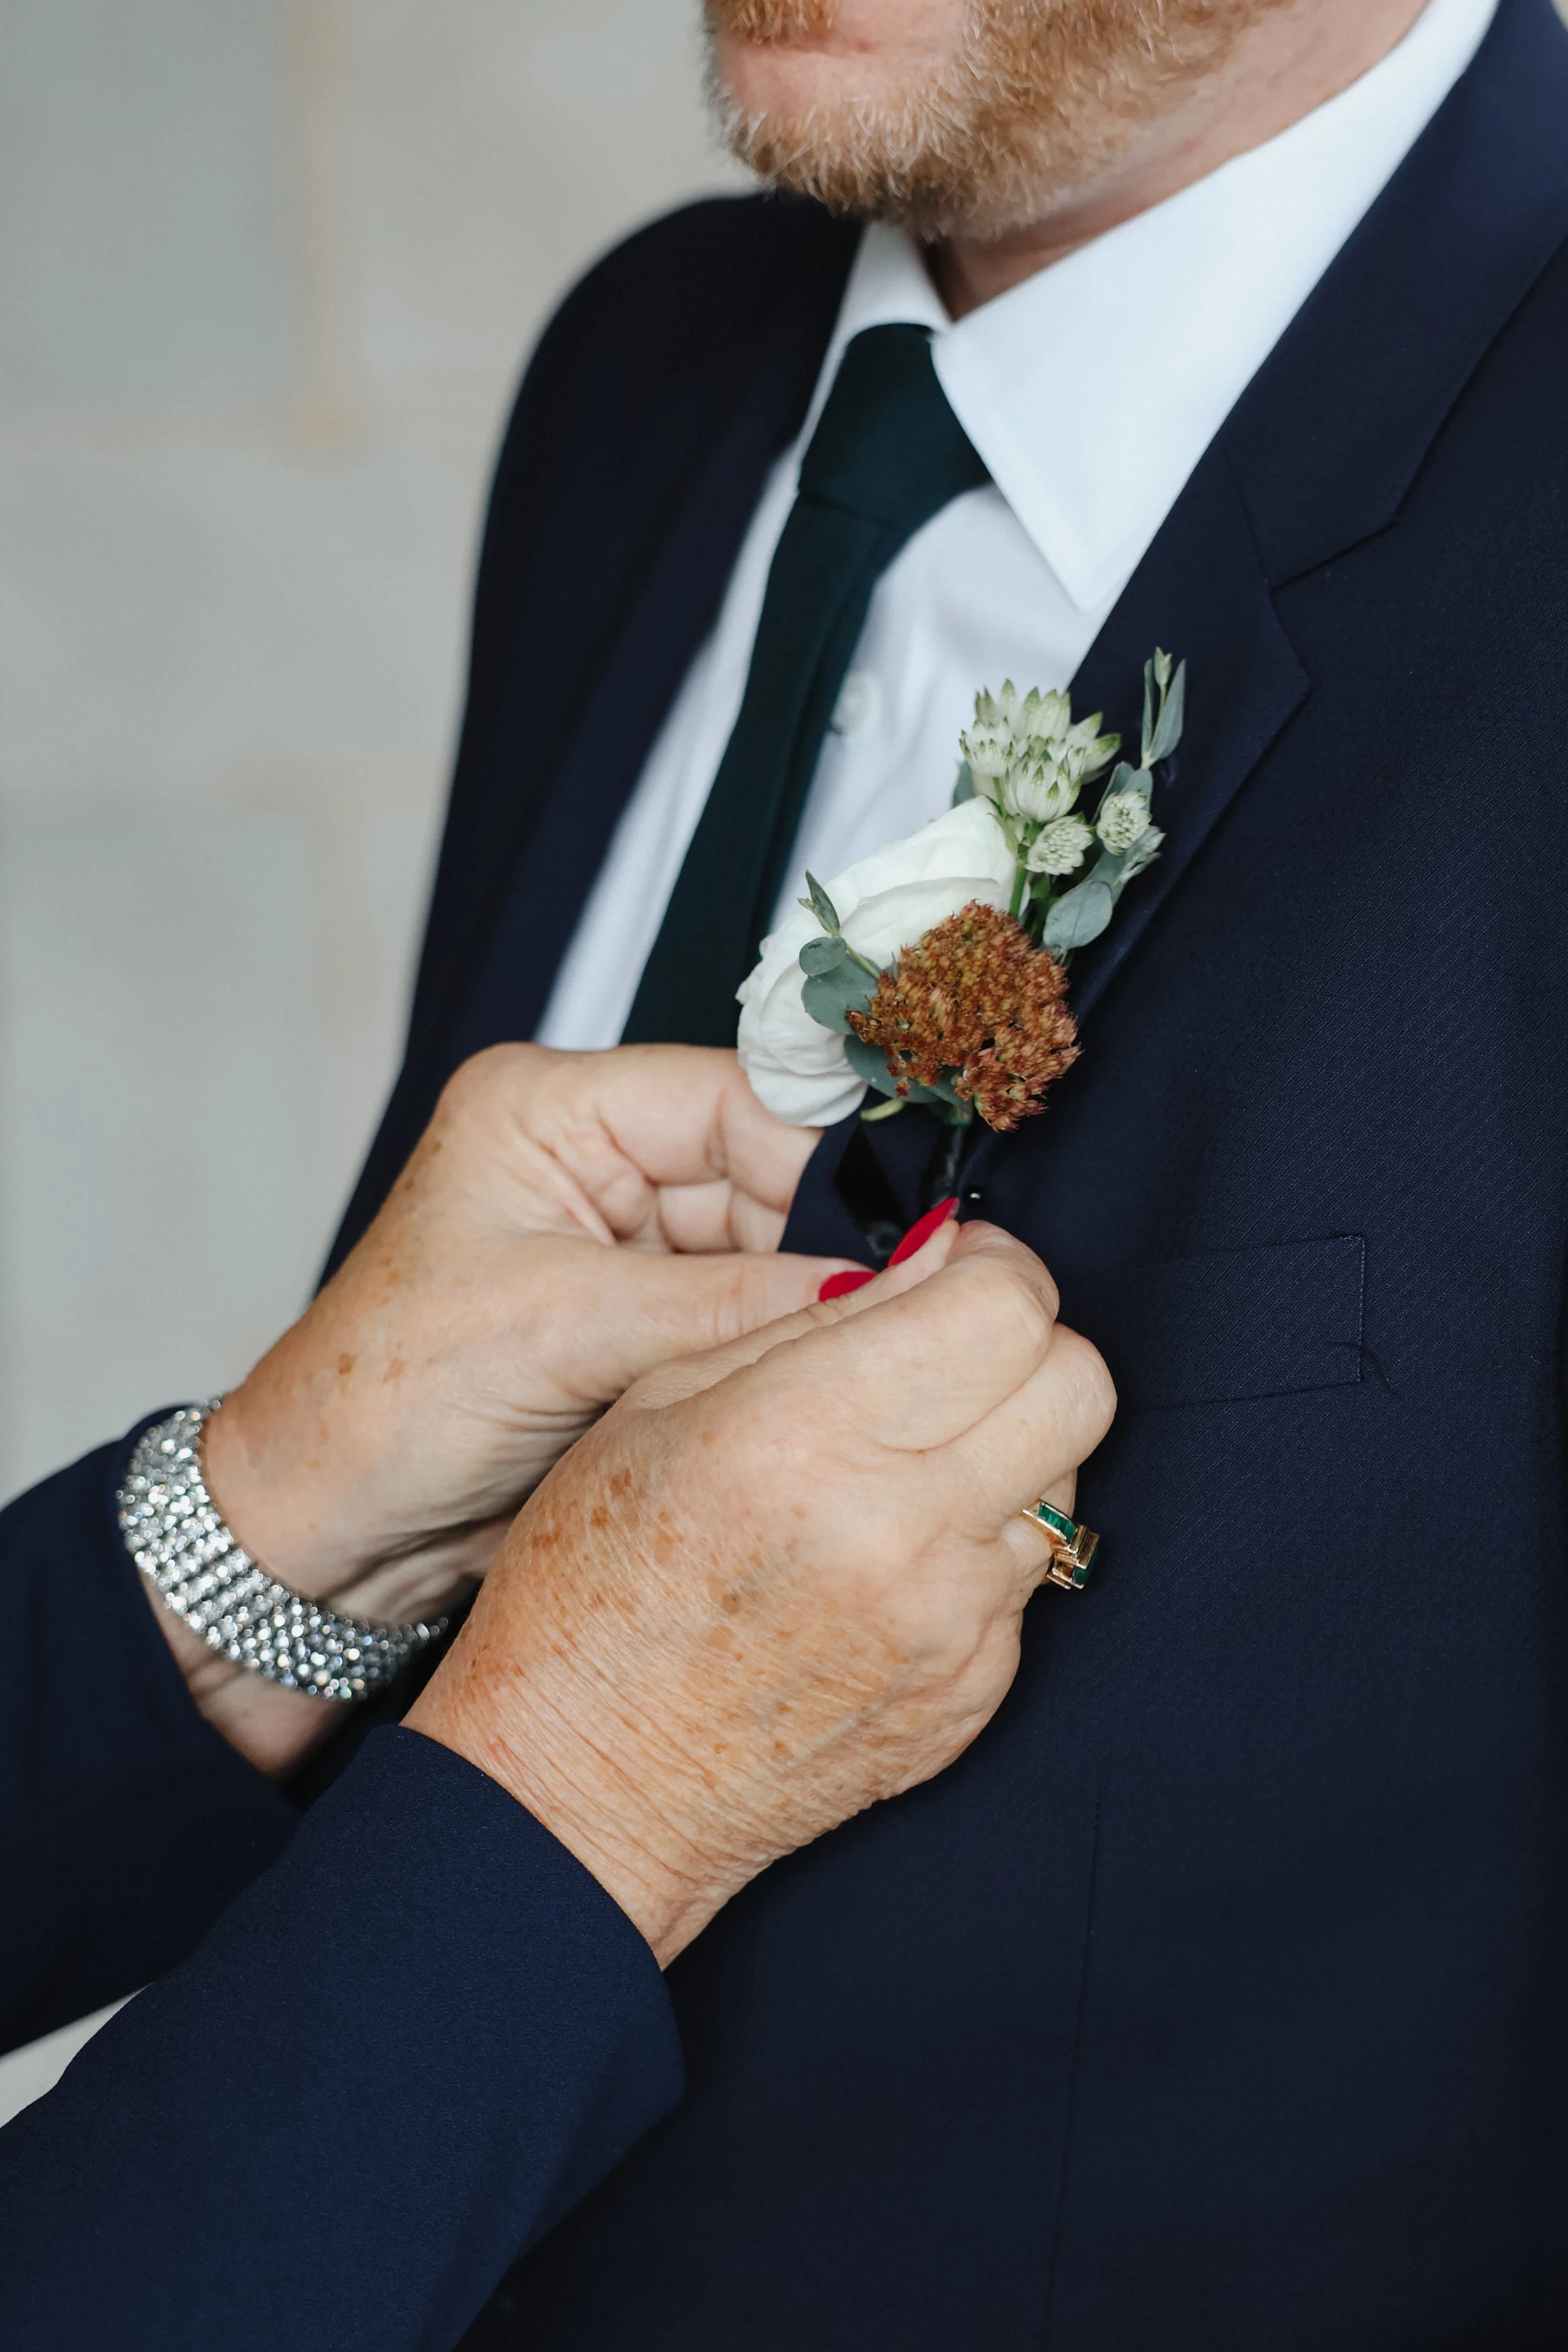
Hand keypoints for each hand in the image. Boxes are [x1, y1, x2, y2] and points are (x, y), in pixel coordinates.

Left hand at [165, 1045, 858, 1773]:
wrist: (321, 1534)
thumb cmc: (379, 1406)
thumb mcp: (559, 1332)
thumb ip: (728, 1304)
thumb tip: (880, 1290)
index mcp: (549, 1110)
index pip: (739, 1098)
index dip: (834, 1164)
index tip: (919, 1233)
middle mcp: (594, 1163)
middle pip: (772, 1175)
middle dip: (833, 1248)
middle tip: (911, 1313)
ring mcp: (621, 1249)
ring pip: (774, 1257)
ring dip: (812, 1313)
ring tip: (865, 1366)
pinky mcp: (639, 1328)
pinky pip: (748, 1325)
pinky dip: (782, 1361)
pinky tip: (815, 1398)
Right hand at [409, 1218, 1115, 1964]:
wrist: (585, 1788)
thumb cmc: (590, 1586)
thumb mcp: (666, 1403)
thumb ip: (817, 1318)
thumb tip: (941, 1255)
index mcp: (809, 1435)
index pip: (1005, 1308)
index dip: (994, 1267)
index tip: (958, 1267)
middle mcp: (901, 1531)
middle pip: (1078, 1383)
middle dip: (1027, 1343)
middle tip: (953, 1350)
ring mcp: (951, 1625)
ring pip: (1065, 1477)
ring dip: (1006, 1446)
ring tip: (901, 1466)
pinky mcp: (974, 1696)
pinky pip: (1026, 1576)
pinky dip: (976, 1545)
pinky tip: (886, 1560)